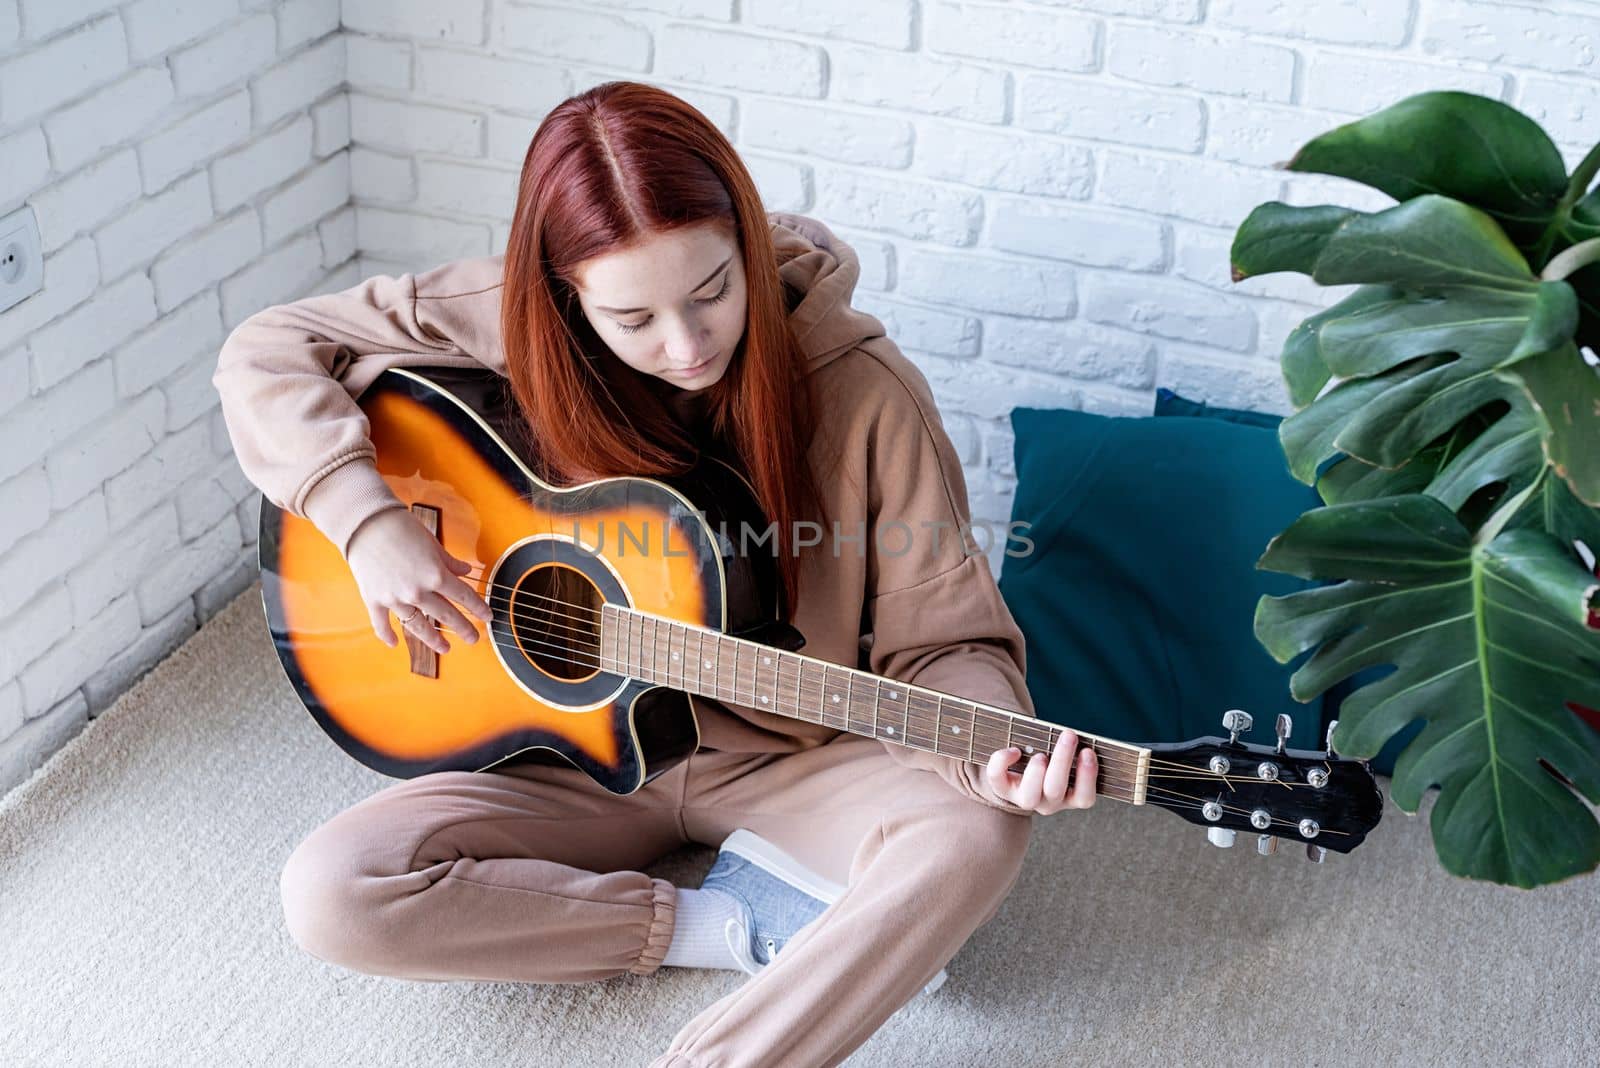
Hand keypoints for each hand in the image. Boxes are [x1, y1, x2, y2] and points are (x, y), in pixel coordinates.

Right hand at [345, 507, 494, 654]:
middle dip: (463, 629)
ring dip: (433, 639)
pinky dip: (387, 635)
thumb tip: (466, 571)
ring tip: (445, 648)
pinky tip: (395, 644)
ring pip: (418, 626)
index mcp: (436, 575)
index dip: (478, 608)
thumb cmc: (402, 528)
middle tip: (473, 639)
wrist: (366, 524)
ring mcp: (395, 599)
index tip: (487, 616)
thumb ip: (450, 562)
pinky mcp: (375, 600)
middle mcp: (418, 592)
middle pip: (446, 615)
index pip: (464, 597)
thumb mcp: (433, 543)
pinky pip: (382, 624)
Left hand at [982, 728, 1097, 814]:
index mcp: (1069, 797)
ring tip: (1040, 754)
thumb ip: (1072, 749)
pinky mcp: (1002, 789)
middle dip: (1063, 761)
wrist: (1020, 772)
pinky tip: (1014, 750)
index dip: (1088, 776)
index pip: (1084, 798)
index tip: (1087, 751)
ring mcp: (1024, 799)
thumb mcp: (1064, 758)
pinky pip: (998, 779)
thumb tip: (1073, 732)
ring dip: (1036, 772)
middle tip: (1069, 735)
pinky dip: (1003, 762)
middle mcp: (1048, 803)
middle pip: (1056, 790)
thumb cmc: (1050, 759)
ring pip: (1029, 796)